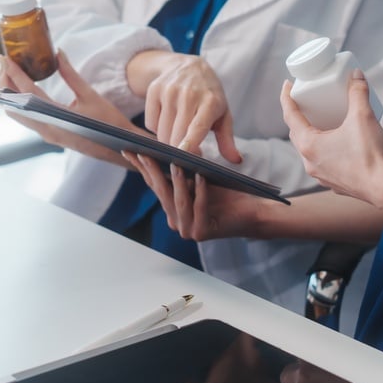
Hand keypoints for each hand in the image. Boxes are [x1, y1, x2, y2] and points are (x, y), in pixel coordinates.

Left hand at [0, 51, 142, 166]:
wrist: (121, 148)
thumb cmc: (110, 123)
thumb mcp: (90, 95)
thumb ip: (71, 74)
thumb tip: (58, 53)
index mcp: (57, 118)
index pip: (27, 92)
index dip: (13, 73)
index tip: (4, 58)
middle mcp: (47, 129)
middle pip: (14, 105)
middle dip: (5, 83)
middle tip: (4, 62)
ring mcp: (47, 135)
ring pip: (18, 114)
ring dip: (10, 94)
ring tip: (10, 73)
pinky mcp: (50, 136)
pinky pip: (27, 118)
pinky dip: (20, 103)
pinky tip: (24, 90)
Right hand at [124, 152, 263, 240]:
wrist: (254, 212)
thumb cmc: (228, 194)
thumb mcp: (200, 179)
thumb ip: (183, 171)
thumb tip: (168, 149)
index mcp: (172, 209)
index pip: (153, 185)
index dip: (141, 167)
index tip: (128, 150)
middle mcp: (176, 221)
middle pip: (162, 192)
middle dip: (152, 171)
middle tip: (144, 152)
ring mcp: (188, 229)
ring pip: (179, 201)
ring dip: (177, 181)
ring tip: (175, 162)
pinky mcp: (203, 233)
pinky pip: (199, 208)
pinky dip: (200, 192)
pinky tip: (201, 177)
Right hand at [128, 51, 241, 162]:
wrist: (189, 66)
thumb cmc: (209, 96)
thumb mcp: (223, 114)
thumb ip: (227, 139)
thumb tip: (235, 160)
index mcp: (210, 102)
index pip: (198, 126)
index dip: (190, 142)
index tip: (185, 154)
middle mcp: (189, 94)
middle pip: (176, 135)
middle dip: (180, 150)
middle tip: (188, 149)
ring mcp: (170, 91)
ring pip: (161, 132)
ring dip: (168, 140)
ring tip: (178, 133)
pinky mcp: (154, 90)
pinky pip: (150, 123)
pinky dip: (157, 128)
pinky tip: (167, 120)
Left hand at [280, 70, 382, 204]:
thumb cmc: (369, 157)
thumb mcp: (363, 117)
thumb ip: (358, 93)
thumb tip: (356, 76)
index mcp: (309, 145)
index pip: (290, 116)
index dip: (286, 97)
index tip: (287, 86)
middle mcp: (309, 162)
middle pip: (296, 133)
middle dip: (298, 115)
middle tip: (306, 102)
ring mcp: (320, 174)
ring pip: (308, 149)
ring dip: (311, 134)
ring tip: (321, 121)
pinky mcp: (333, 182)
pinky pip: (322, 161)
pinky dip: (324, 149)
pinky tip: (336, 143)